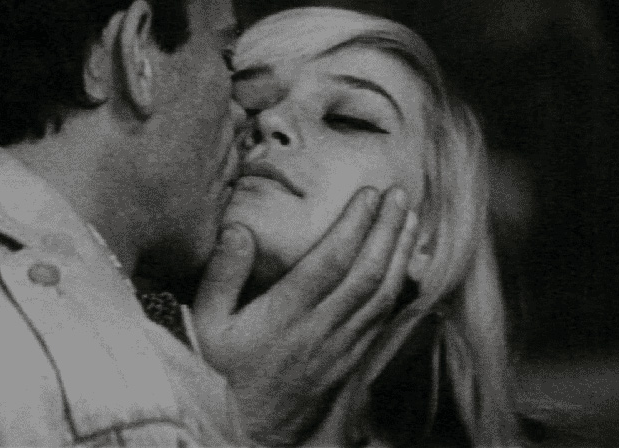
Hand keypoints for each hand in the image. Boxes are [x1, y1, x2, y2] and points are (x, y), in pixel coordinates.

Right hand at [192, 186, 417, 445]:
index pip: (329, 263)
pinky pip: (384, 318)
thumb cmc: (224, 372)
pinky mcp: (353, 359)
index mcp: (285, 316)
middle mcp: (320, 329)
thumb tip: (239, 230)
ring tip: (410, 218)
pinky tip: (407, 264)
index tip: (368, 194)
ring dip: (400, 253)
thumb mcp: (208, 324)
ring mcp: (342, 346)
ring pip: (382, 294)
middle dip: (387, 229)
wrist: (252, 430)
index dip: (354, 225)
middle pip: (366, 273)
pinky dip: (400, 286)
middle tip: (399, 194)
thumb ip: (221, 276)